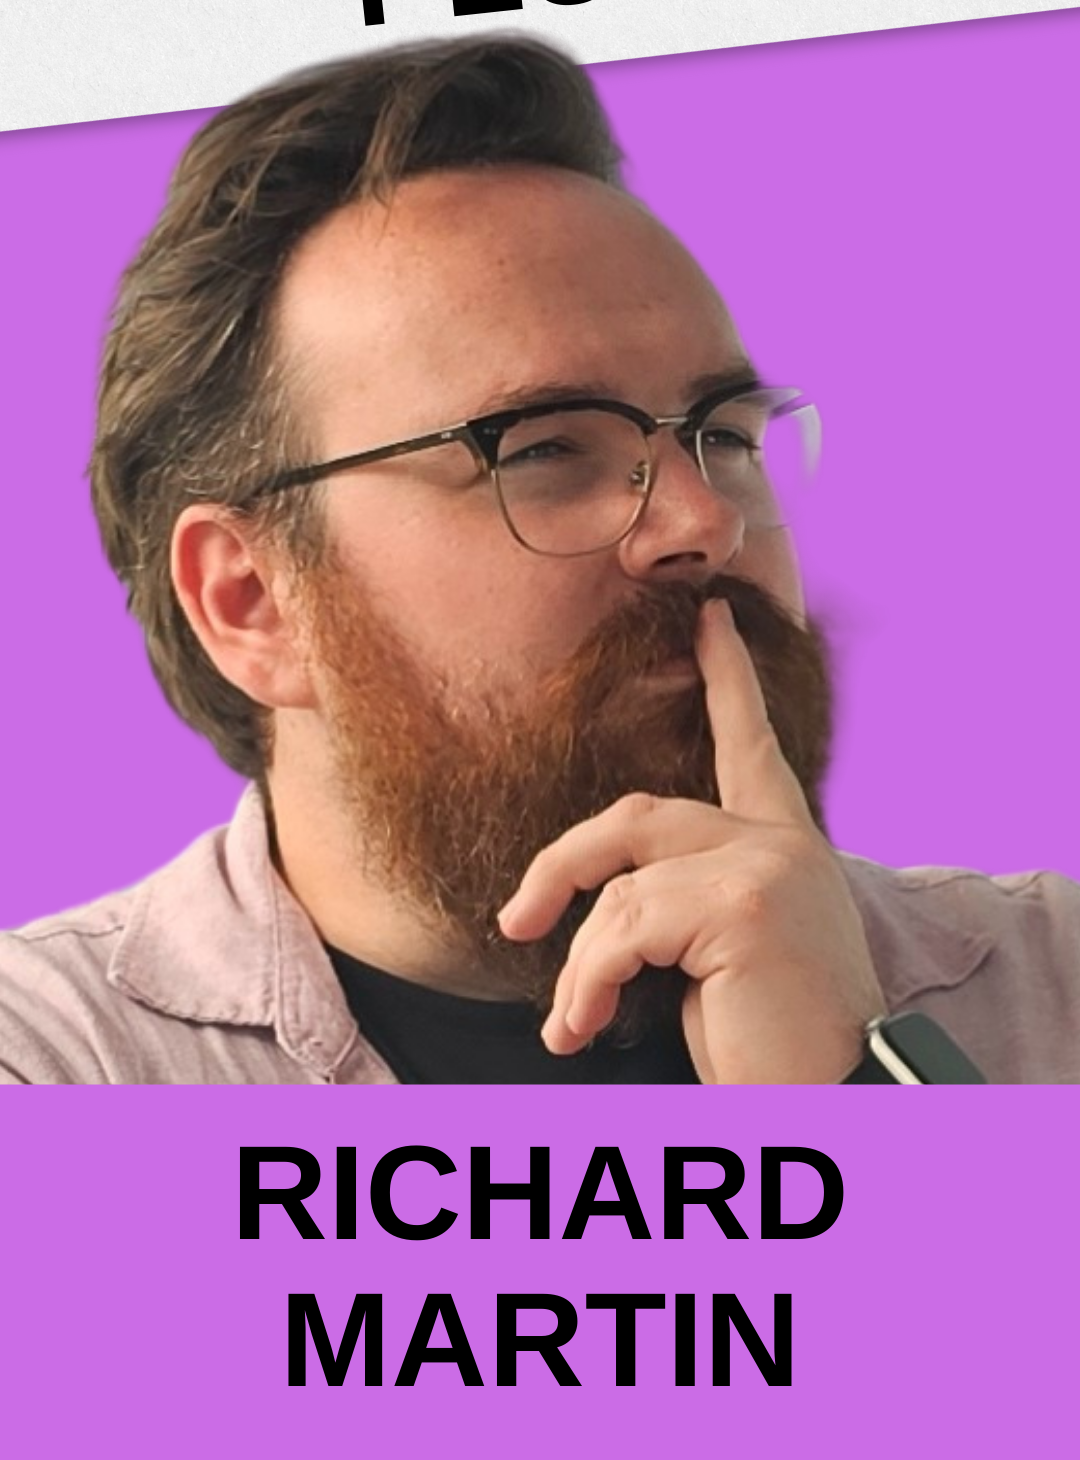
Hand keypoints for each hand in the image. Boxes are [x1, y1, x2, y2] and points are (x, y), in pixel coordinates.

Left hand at [497, 597, 884, 1082]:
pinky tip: (586, 1027)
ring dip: (579, 965)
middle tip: (516, 923)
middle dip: (562, 866)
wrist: (833, 1103)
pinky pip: (622, 927)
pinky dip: (588, 982)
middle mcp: (782, 842)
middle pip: (637, 815)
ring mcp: (765, 867)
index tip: (706, 619)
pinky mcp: (741, 906)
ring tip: (574, 1025)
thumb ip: (690, 900)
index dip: (726, 678)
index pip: (750, 745)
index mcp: (788, 847)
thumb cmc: (776, 1047)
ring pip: (620, 887)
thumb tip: (606, 898)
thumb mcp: (727, 956)